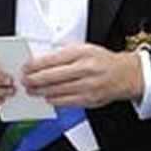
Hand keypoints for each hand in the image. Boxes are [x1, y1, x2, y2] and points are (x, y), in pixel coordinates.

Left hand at [22, 44, 141, 108]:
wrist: (125, 75)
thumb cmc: (103, 62)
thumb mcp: (85, 49)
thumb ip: (64, 55)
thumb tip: (41, 63)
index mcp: (83, 53)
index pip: (53, 59)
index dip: (36, 65)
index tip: (26, 67)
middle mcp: (86, 69)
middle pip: (53, 76)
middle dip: (35, 80)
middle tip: (25, 81)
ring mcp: (89, 86)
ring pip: (57, 91)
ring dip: (41, 92)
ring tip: (32, 90)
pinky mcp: (90, 100)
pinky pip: (66, 102)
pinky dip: (54, 100)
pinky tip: (48, 97)